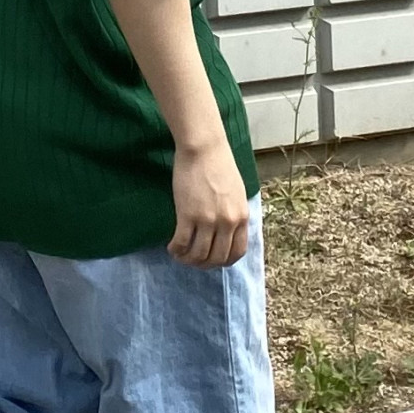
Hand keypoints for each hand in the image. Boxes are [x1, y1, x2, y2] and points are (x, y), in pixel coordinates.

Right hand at [168, 141, 249, 268]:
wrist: (204, 148)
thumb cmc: (219, 164)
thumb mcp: (236, 193)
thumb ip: (234, 213)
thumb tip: (227, 230)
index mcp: (242, 217)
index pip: (237, 252)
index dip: (223, 262)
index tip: (212, 260)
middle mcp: (227, 223)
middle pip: (217, 258)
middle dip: (204, 264)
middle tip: (193, 260)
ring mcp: (208, 220)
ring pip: (198, 254)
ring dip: (188, 260)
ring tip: (179, 255)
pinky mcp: (188, 215)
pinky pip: (182, 243)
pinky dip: (176, 250)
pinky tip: (171, 247)